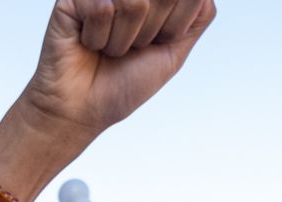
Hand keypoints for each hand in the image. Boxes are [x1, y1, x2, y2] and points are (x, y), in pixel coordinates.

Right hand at [22, 0, 216, 140]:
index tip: (154, 45)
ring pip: (135, 3)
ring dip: (123, 40)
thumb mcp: (174, 50)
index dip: (174, 30)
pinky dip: (97, 38)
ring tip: (108, 48)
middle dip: (150, 33)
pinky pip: (102, 9)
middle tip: (129, 48)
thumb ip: (198, 15)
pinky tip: (87, 44)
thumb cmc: (123, 83)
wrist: (82, 110)